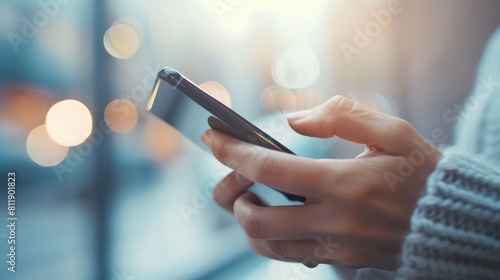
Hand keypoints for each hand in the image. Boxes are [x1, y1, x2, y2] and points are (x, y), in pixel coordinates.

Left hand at [201, 96, 440, 269]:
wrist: (450, 222)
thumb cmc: (420, 171)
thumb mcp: (392, 130)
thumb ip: (340, 116)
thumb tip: (293, 122)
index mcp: (345, 183)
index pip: (270, 169)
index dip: (233, 151)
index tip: (212, 137)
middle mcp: (335, 220)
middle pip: (258, 219)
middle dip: (232, 197)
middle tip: (236, 179)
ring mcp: (337, 247)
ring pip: (268, 246)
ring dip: (248, 223)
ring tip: (252, 200)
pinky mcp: (341, 261)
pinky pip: (292, 257)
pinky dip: (273, 240)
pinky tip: (281, 219)